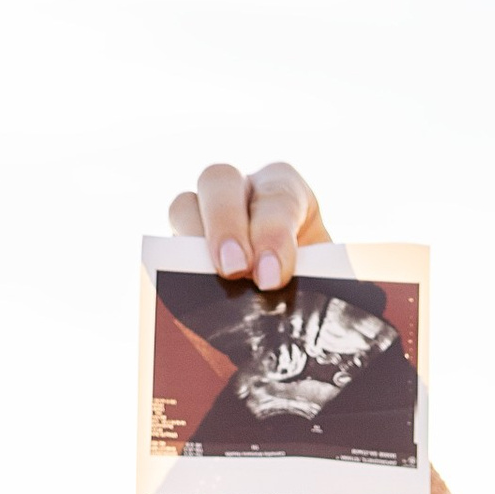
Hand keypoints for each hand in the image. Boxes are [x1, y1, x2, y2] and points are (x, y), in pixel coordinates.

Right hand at [168, 158, 329, 294]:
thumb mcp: (325, 281)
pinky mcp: (185, 246)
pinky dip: (172, 264)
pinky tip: (182, 290)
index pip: (276, 196)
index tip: (271, 276)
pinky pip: (169, 246)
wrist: (302, 313)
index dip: (271, 232)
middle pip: (220, 181)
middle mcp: (243, 192)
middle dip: (225, 225)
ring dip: (192, 239)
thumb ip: (317, 279)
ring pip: (184, 205)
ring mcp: (207, 215)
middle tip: (233, 270)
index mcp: (286, 191)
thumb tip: (290, 295)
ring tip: (203, 277)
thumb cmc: (316, 291)